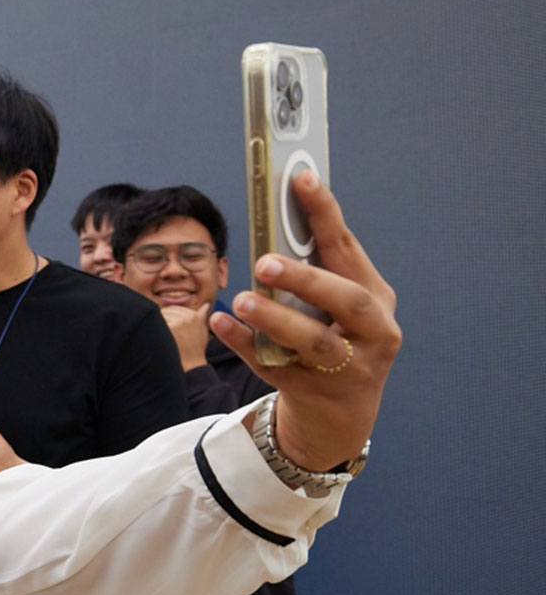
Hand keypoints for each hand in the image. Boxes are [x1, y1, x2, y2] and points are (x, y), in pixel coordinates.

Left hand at [161, 304, 212, 371]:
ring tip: (165, 338)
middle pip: (166, 311)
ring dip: (159, 325)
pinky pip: (157, 323)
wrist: (192, 366)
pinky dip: (156, 331)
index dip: (169, 318)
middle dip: (163, 320)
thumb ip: (202, 317)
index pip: (174, 309)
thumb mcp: (202, 332)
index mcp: (196, 315)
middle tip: (167, 335)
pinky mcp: (171, 327)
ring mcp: (180, 321)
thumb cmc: (195, 351)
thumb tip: (205, 305)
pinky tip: (162, 340)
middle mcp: (189, 316)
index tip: (171, 330)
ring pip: (160, 315)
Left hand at [211, 172, 399, 470]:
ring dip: (275, 318)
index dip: (327, 213)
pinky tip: (219, 324)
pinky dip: (245, 344)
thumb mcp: (337, 307)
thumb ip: (317, 270)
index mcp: (376, 298)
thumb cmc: (335, 339)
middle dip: (306, 278)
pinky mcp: (315, 393)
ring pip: (313, 342)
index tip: (301, 180)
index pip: (349, 249)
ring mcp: (347, 368)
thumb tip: (276, 216)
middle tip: (265, 262)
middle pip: (346, 301)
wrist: (342, 414)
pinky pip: (275, 367)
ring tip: (241, 299)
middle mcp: (372, 333)